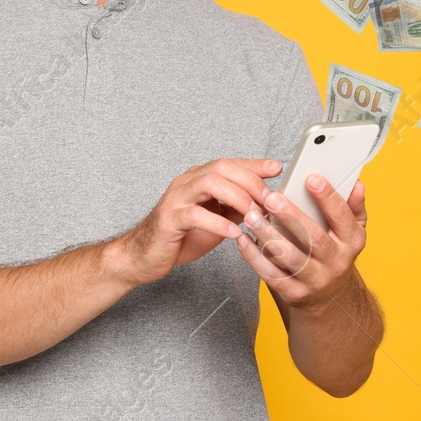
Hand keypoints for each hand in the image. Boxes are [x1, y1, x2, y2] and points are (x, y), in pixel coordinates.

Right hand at [110, 158, 282, 286]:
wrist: (144, 256)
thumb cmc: (181, 237)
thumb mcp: (216, 220)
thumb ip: (235, 208)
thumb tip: (264, 204)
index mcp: (197, 179)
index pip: (229, 163)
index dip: (254, 164)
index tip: (277, 167)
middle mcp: (186, 182)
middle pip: (221, 168)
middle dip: (249, 181)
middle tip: (269, 199)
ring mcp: (175, 199)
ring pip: (208, 184)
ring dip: (237, 198)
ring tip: (254, 215)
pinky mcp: (168, 219)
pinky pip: (194, 214)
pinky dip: (217, 222)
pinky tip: (233, 232)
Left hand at [235, 175, 367, 309]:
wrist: (329, 297)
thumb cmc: (335, 252)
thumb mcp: (351, 231)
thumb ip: (352, 206)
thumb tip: (357, 184)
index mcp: (352, 242)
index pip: (342, 217)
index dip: (328, 197)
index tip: (311, 178)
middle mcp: (336, 262)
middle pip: (313, 238)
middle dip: (291, 216)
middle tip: (271, 197)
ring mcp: (315, 280)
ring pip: (290, 257)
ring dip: (268, 236)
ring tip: (252, 216)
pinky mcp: (294, 293)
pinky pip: (271, 274)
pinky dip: (254, 257)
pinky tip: (243, 239)